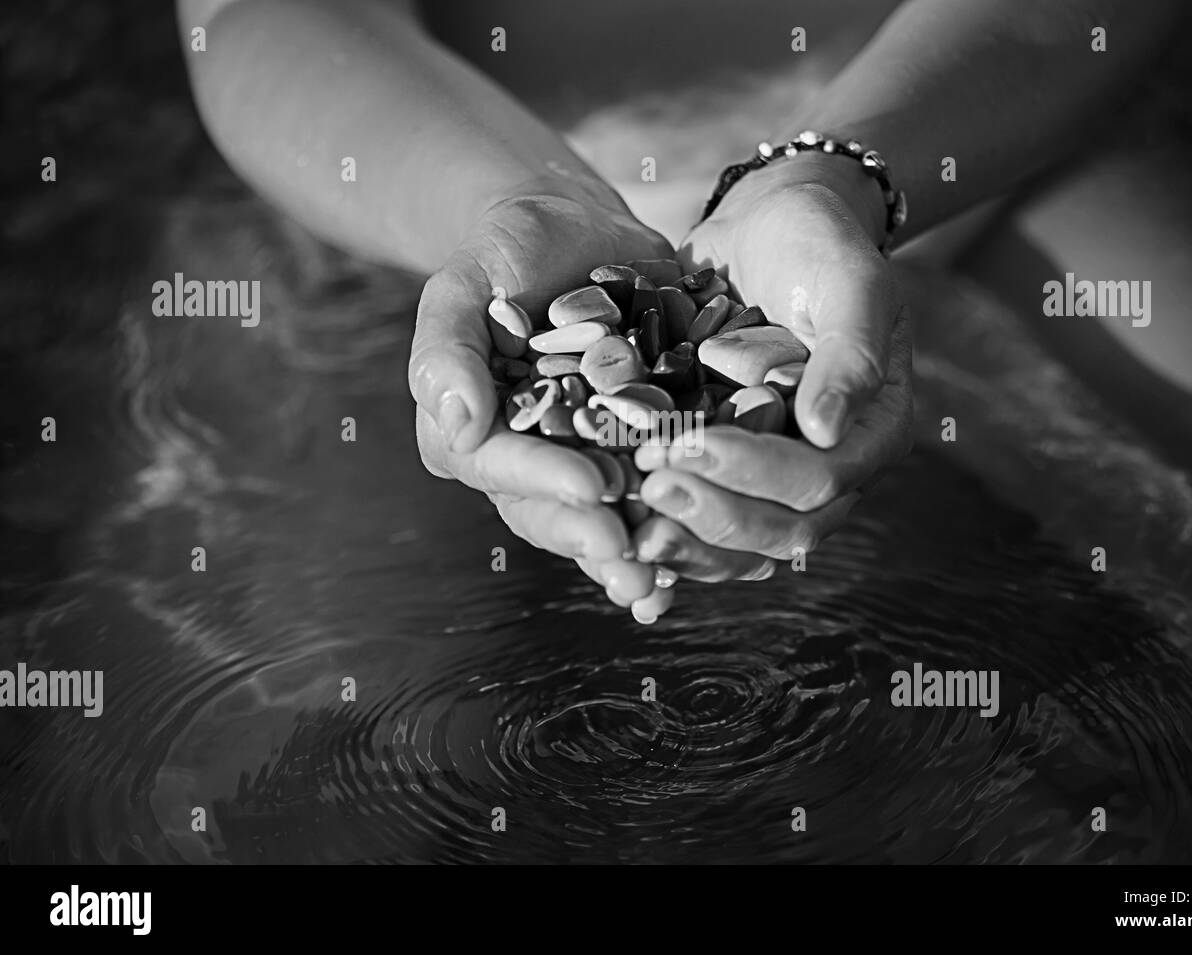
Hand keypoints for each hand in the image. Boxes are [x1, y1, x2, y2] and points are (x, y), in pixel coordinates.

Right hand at [409, 187, 676, 620]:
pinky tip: (721, 548)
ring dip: (639, 552)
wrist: (576, 228)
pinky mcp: (642, 448)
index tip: (593, 488)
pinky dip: (686, 522)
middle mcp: (531, 461)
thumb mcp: (462, 285)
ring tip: (668, 578)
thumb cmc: (503, 252)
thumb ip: (446, 352)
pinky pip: (661, 491)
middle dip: (595, 538)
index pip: (502, 468)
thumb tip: (458, 423)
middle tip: (634, 558)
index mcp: (475, 434)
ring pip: (608, 518)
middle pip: (555, 512)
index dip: (547, 481)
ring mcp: (589, 460)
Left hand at [633, 152, 912, 575]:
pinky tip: (622, 528)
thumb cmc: (816, 240)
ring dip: (690, 543)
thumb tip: (826, 432)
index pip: (821, 478)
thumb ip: (850, 353)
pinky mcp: (731, 472)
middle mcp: (832, 465)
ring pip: (744, 545)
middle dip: (715, 515)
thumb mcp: (848, 279)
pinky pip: (706, 525)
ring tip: (632, 528)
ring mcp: (778, 475)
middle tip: (651, 484)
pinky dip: (668, 533)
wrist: (768, 224)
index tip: (689, 444)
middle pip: (783, 528)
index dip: (756, 473)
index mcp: (874, 428)